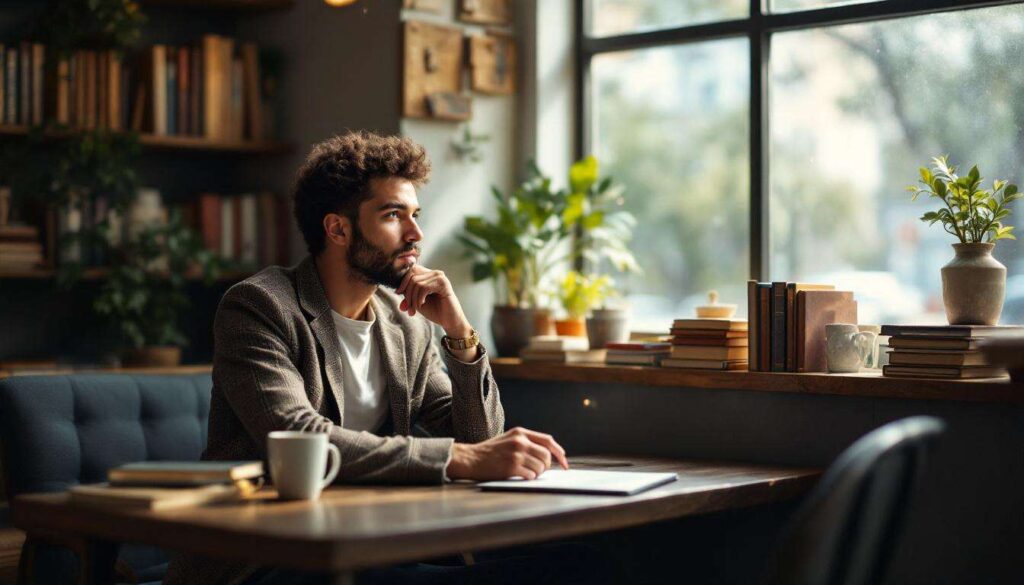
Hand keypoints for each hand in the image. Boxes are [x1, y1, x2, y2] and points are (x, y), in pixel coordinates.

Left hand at [396, 264, 469, 334]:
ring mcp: (440, 277)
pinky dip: (419, 298)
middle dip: (407, 293)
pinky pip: (424, 287)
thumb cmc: (434, 311)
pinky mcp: (444, 283)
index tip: (398, 293)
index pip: (411, 270)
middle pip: (412, 276)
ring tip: (414, 310)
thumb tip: (397, 290)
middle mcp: (435, 273)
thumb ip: (408, 293)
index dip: (402, 281)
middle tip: (407, 308)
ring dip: (412, 299)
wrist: (449, 321)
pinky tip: (422, 305)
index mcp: (429, 275)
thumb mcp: (416, 300)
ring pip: (416, 283)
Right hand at [446, 427, 569, 480]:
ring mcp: (516, 454)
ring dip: (536, 473)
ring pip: (540, 467)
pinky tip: (520, 476)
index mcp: (520, 433)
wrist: (470, 459)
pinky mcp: (512, 467)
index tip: (564, 462)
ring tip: (526, 473)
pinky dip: (529, 478)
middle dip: (546, 466)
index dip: (559, 452)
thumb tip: (548, 455)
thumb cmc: (490, 452)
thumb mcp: (509, 440)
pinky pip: (531, 475)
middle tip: (539, 471)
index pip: (548, 441)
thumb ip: (526, 443)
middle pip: (546, 456)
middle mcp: (520, 441)